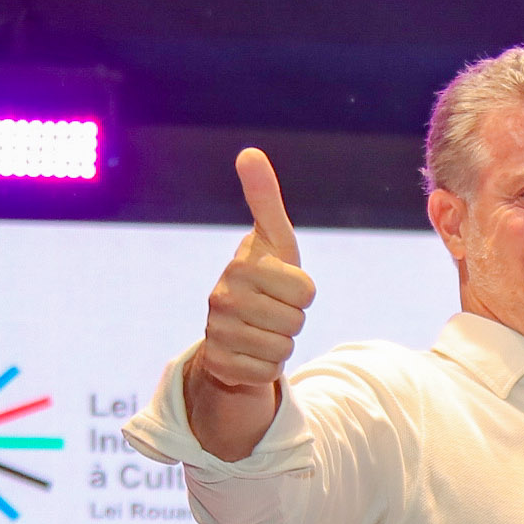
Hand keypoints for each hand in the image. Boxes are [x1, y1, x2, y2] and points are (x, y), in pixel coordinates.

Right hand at [197, 148, 314, 390]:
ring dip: (281, 344)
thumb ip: (265, 197)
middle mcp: (222, 298)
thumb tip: (249, 151)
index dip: (303, 292)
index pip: (306, 291)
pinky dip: (267, 367)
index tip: (283, 285)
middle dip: (292, 319)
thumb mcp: (274, 239)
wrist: (236, 327)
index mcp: (242, 266)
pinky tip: (252, 352)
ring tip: (262, 330)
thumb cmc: (265, 276)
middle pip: (296, 321)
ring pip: (283, 349)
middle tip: (272, 311)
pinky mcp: (219, 364)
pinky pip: (267, 372)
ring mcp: (217, 333)